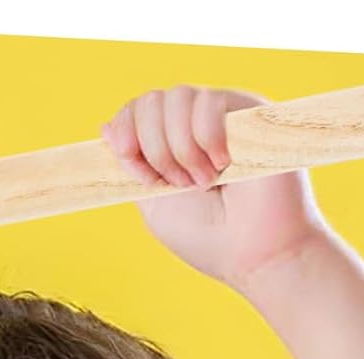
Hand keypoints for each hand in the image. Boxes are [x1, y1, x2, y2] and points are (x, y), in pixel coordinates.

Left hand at [101, 84, 330, 291]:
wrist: (257, 254)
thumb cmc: (210, 239)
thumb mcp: (155, 204)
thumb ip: (133, 166)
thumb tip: (106, 127)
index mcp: (171, 146)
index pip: (136, 111)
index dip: (127, 136)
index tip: (143, 176)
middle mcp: (194, 126)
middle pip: (151, 101)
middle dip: (155, 147)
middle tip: (179, 184)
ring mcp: (221, 116)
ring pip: (177, 98)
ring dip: (181, 149)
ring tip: (204, 181)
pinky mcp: (249, 111)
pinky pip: (208, 102)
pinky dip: (206, 138)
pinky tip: (222, 166)